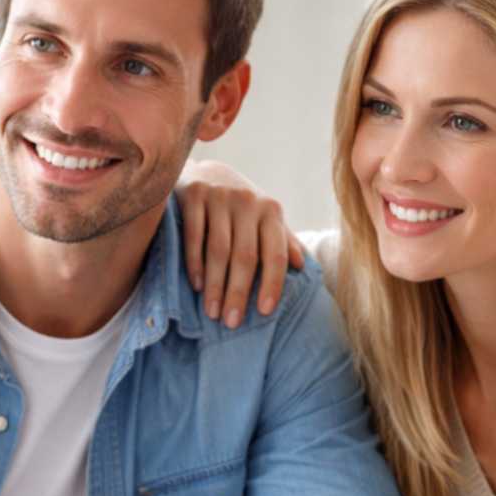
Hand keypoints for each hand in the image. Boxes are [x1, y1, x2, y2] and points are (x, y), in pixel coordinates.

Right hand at [177, 159, 305, 328]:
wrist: (206, 173)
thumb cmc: (240, 208)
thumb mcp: (264, 220)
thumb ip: (282, 240)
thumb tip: (302, 264)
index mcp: (271, 211)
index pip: (275, 253)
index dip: (272, 284)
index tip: (264, 312)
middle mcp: (248, 201)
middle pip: (245, 256)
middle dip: (238, 292)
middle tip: (231, 322)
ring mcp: (219, 196)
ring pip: (219, 250)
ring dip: (215, 285)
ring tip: (212, 312)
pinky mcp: (194, 194)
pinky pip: (194, 235)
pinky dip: (194, 263)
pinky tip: (197, 285)